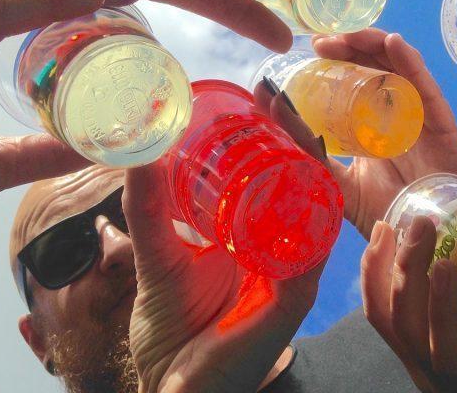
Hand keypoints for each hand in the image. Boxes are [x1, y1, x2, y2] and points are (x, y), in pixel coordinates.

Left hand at [125, 86, 327, 392]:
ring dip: (310, 161)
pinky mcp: (294, 298)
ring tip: (293, 120)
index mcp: (258, 237)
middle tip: (279, 95)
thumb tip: (138, 153)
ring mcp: (295, 273)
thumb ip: (148, 209)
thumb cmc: (173, 329)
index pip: (281, 176)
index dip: (279, 134)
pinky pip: (313, 249)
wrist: (174, 388)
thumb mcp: (156, 255)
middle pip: (306, 183)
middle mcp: (284, 250)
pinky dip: (311, 212)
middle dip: (299, 136)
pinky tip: (303, 175)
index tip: (263, 93)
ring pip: (318, 207)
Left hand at [310, 29, 456, 240]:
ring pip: (398, 65)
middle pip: (374, 64)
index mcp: (371, 120)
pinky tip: (393, 43)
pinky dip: (410, 60)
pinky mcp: (439, 120)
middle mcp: (394, 110)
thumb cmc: (383, 210)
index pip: (354, 77)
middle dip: (350, 46)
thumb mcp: (334, 179)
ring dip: (375, 43)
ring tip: (349, 35)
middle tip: (322, 42)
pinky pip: (425, 84)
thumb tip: (268, 107)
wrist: (420, 236)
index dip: (336, 59)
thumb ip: (306, 147)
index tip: (310, 49)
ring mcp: (417, 112)